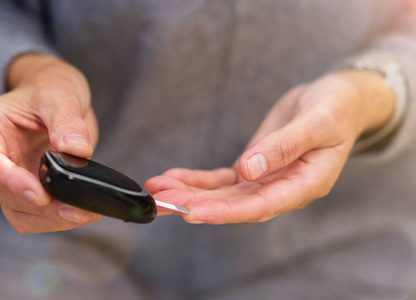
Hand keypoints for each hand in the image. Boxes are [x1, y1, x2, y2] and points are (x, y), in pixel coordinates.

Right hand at [0, 53, 101, 232]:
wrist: (61, 97)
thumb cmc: (51, 87)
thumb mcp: (60, 93)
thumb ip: (66, 120)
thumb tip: (76, 149)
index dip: (11, 182)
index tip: (41, 195)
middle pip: (6, 194)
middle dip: (42, 207)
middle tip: (78, 211)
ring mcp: (14, 175)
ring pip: (20, 213)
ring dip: (51, 219)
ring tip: (85, 214)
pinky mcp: (34, 187)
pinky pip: (39, 214)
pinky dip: (59, 218)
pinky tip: (83, 212)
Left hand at [145, 70, 394, 223]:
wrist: (335, 99)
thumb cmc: (336, 108)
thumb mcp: (318, 122)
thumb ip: (284, 147)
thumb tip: (250, 170)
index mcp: (305, 184)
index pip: (260, 206)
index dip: (224, 212)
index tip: (191, 211)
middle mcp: (282, 188)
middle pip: (234, 204)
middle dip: (195, 203)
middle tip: (161, 201)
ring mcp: (266, 180)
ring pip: (223, 194)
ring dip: (190, 192)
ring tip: (157, 189)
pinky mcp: (253, 167)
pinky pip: (222, 179)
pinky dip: (197, 179)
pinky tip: (174, 177)